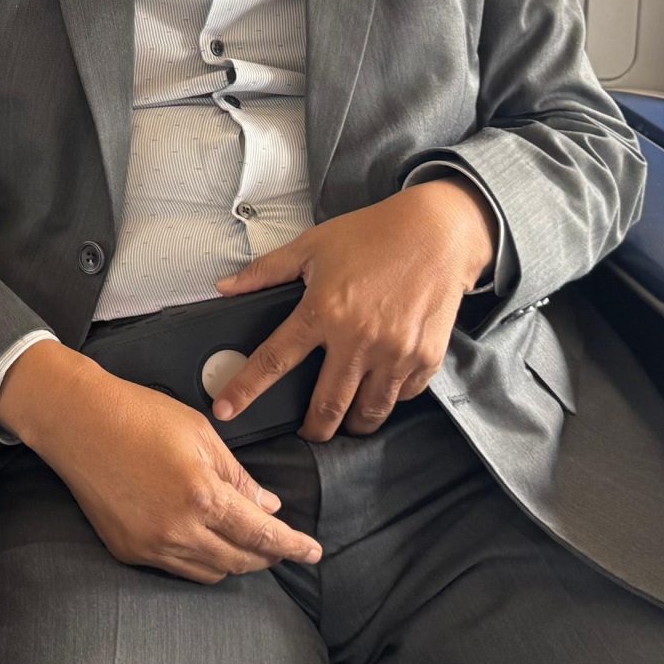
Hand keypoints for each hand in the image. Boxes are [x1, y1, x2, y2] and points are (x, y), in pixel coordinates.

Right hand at [0, 342, 320, 583]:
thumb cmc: (138, 414)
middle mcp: (178, 530)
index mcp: (202, 495)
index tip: (313, 553)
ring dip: (234, 559)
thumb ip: (239, 476)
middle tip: (281, 543)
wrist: (76, 421)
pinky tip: (204, 538)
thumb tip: (267, 507)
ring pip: (211, 572)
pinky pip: (177, 568)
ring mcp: (150, 545)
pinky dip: (200, 559)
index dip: (292, 546)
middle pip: (240, 561)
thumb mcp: (201, 433)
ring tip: (244, 540)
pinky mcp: (128, 550)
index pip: (262, 534)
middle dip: (267, 555)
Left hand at [211, 178, 496, 441]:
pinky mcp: (425, 359)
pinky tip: (379, 388)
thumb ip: (266, 271)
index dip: (245, 390)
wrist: (438, 232)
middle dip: (313, 430)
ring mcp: (395, 353)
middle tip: (307, 431)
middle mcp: (358, 338)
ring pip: (367, 413)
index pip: (273, 360)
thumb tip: (225, 288)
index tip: (225, 412)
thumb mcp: (312, 245)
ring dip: (351, 424)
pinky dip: (388, 399)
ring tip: (344, 420)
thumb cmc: (372, 236)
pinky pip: (401, 397)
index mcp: (323, 310)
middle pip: (326, 407)